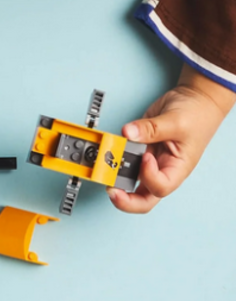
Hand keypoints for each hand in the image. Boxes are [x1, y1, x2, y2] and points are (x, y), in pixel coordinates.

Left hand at [109, 64, 234, 213]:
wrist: (194, 101)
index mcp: (177, 168)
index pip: (160, 187)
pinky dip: (113, 157)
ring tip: (104, 166)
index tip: (145, 157)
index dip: (149, 176)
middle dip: (125, 199)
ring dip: (115, 177)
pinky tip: (107, 150)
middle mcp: (162, 169)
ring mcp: (149, 161)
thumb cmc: (196, 115)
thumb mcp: (176, 121)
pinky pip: (124, 159)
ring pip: (130, 180)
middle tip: (109, 188)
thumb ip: (151, 129)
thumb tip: (128, 133)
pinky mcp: (139, 149)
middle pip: (144, 198)